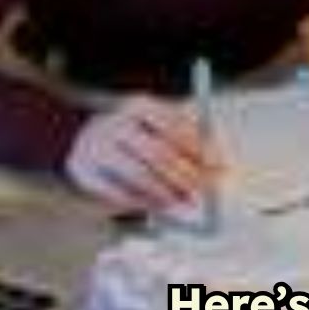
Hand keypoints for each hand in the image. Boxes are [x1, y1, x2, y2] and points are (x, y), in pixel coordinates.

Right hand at [64, 95, 224, 211]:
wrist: (84, 139)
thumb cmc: (137, 133)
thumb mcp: (161, 124)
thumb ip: (193, 139)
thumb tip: (224, 165)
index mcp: (138, 105)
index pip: (172, 124)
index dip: (198, 147)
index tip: (218, 164)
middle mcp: (115, 123)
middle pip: (158, 152)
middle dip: (186, 174)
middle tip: (204, 190)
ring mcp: (96, 148)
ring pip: (139, 175)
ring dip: (168, 192)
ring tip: (186, 201)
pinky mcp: (85, 173)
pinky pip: (119, 192)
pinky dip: (144, 202)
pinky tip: (159, 204)